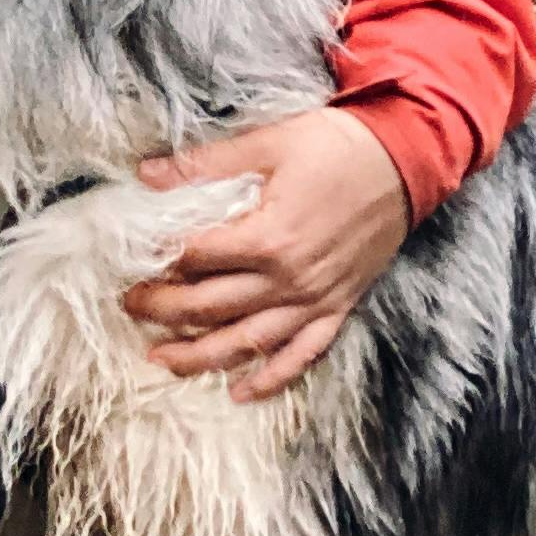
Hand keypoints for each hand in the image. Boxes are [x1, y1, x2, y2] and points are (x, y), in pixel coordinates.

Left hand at [121, 107, 409, 401]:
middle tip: (129, 306)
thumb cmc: (336, 146)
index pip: (196, 257)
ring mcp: (315, 299)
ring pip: (248, 341)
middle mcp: (289, 279)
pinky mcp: (338, 308)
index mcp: (268, 236)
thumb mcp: (268, 142)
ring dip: (201, 356)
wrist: (405, 161)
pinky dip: (271, 379)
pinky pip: (301, 355)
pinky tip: (241, 393)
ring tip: (161, 361)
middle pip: (211, 305)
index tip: (130, 260)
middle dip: (164, 310)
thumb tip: (146, 174)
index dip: (158, 260)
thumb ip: (206, 164)